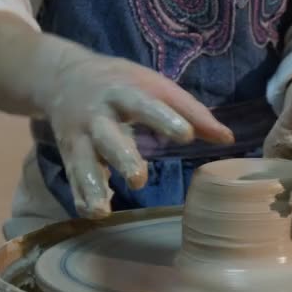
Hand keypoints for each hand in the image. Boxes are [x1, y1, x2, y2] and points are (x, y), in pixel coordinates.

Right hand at [39, 49, 233, 218]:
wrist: (63, 77)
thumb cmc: (123, 83)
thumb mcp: (155, 86)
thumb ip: (190, 112)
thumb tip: (227, 139)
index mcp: (124, 92)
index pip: (145, 104)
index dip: (165, 119)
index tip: (187, 135)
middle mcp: (98, 115)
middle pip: (109, 136)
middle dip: (122, 157)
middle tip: (138, 179)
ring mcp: (80, 136)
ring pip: (83, 161)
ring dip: (92, 185)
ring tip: (103, 210)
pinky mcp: (70, 154)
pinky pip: (74, 177)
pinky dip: (81, 196)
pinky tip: (93, 213)